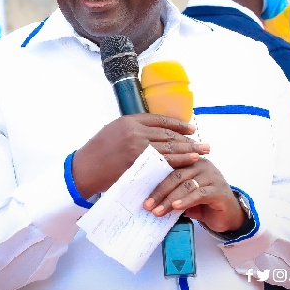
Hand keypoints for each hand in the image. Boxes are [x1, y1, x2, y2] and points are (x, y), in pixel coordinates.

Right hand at [73, 114, 207, 198]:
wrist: (83, 168)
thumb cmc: (98, 150)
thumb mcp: (114, 131)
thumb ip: (133, 130)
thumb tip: (155, 132)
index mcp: (129, 121)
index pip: (160, 121)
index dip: (178, 125)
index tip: (192, 129)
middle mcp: (135, 132)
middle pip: (168, 135)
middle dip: (188, 140)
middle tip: (205, 144)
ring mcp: (136, 149)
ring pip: (168, 149)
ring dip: (188, 152)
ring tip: (202, 153)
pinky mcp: (137, 165)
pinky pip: (161, 164)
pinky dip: (177, 163)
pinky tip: (188, 163)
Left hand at [144, 158, 245, 232]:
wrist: (228, 215)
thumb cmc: (203, 204)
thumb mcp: (184, 196)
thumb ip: (171, 192)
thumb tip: (149, 198)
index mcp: (190, 161)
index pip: (169, 167)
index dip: (155, 181)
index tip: (141, 194)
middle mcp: (201, 165)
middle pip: (176, 175)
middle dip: (160, 192)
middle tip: (147, 205)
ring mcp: (211, 176)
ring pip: (186, 185)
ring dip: (169, 199)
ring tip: (158, 211)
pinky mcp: (219, 189)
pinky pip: (199, 194)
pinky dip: (186, 201)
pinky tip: (176, 207)